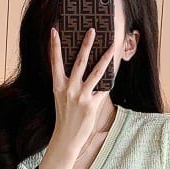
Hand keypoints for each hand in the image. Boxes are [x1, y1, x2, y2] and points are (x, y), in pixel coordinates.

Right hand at [48, 25, 115, 162]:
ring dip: (105, 58)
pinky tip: (115, 71)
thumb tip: (81, 67)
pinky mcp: (92, 105)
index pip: (55, 62)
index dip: (54, 46)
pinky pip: (103, 89)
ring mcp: (81, 97)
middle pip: (79, 62)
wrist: (66, 138)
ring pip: (96, 73)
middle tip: (92, 30)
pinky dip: (109, 81)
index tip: (54, 30)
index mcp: (58, 86)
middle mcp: (69, 89)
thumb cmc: (64, 116)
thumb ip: (68, 83)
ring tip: (111, 46)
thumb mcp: (61, 98)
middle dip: (86, 44)